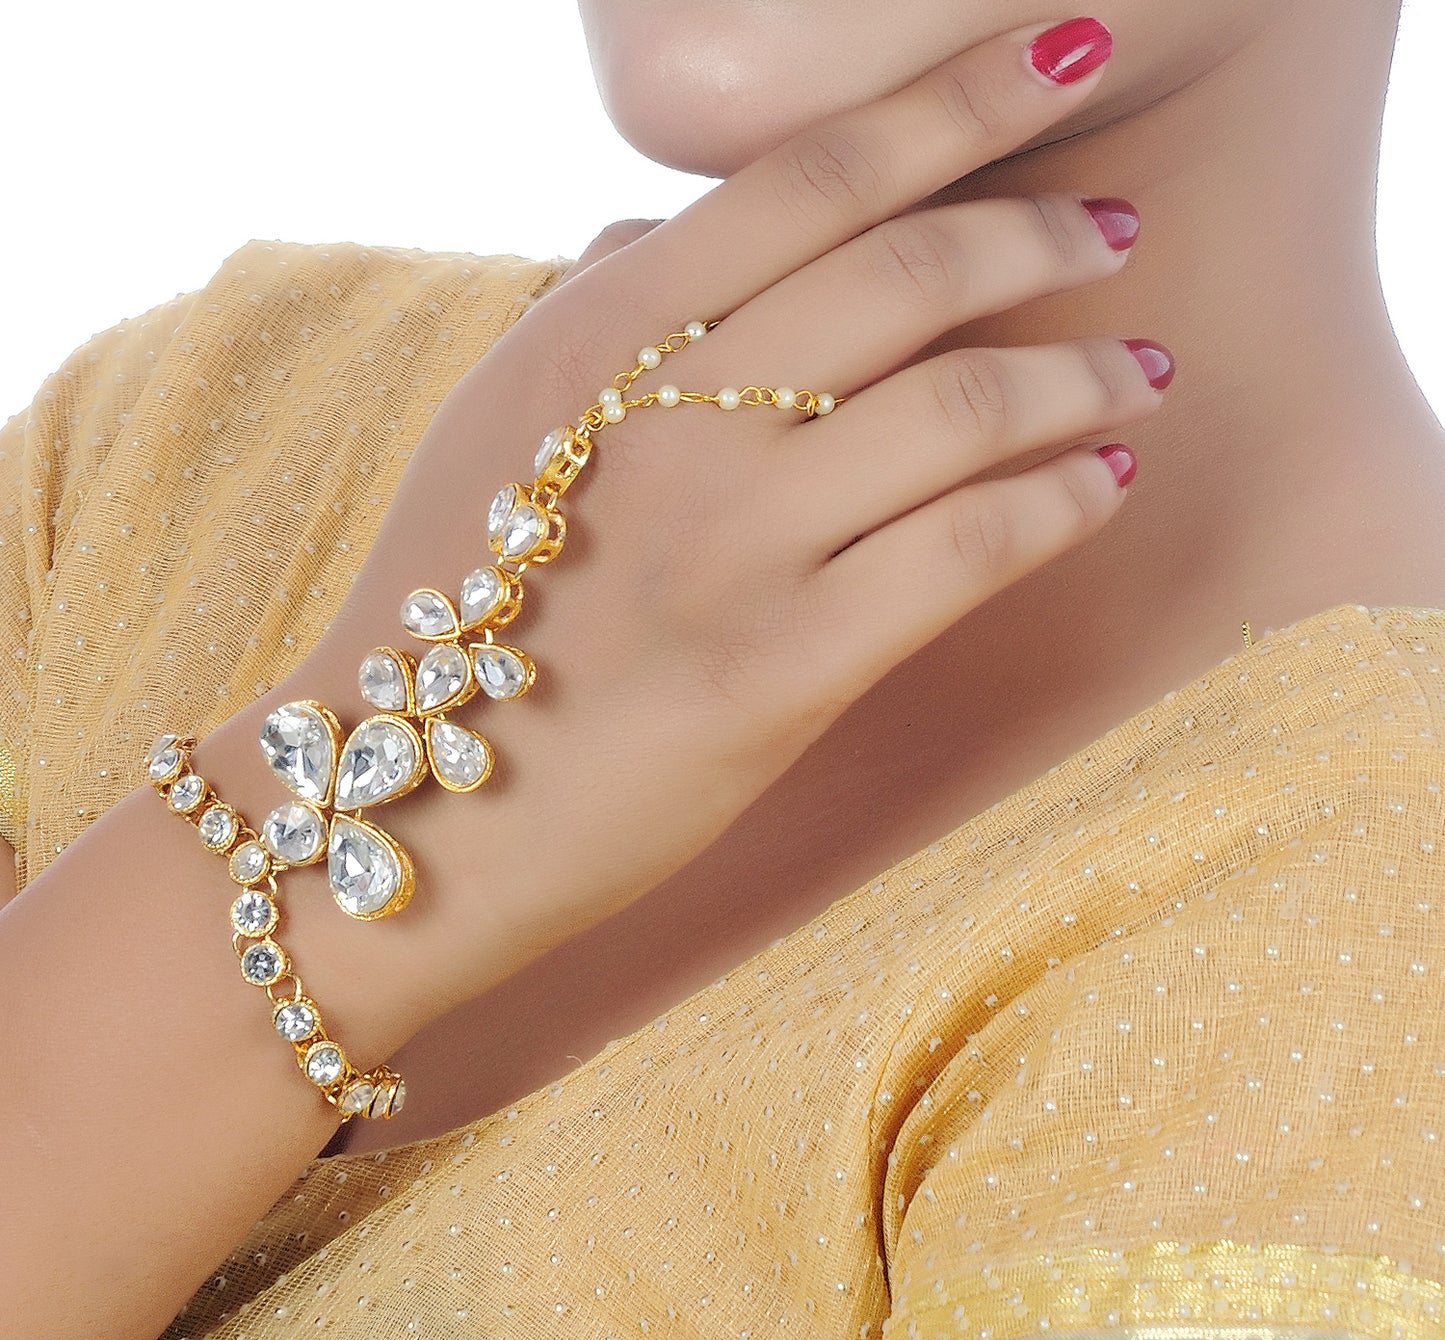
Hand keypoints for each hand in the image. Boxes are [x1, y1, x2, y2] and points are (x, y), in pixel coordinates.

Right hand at [198, 16, 1170, 1036]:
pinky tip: (1104, 483)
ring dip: (1082, 376)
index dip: (961, 100)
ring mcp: (731, 546)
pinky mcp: (781, 670)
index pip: (814, 175)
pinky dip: (1059, 501)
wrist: (411, 799)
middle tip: (1117, 239)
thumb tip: (670, 226)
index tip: (1068, 55)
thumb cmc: (454, 606)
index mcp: (600, 337)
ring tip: (1141, 372)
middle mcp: (673, 420)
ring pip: (962, 408)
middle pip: (912, 272)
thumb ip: (594, 311)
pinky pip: (964, 552)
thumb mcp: (493, 421)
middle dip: (1047, 236)